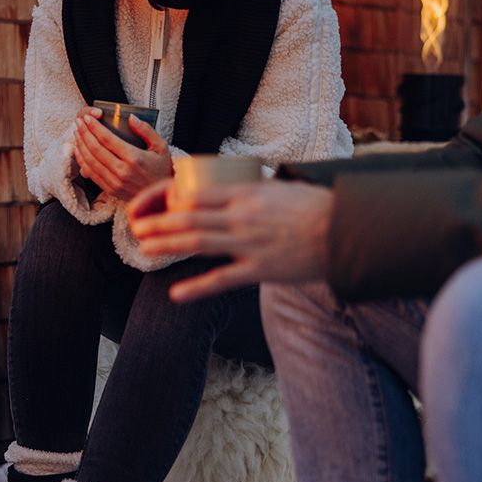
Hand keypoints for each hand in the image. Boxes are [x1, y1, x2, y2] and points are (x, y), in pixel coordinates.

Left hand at [73, 108, 171, 200]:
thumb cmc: (162, 169)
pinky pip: (91, 173)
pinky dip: (82, 160)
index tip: (87, 118)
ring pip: (91, 161)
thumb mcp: (161, 147)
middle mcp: (122, 171)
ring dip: (80, 145)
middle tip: (78, 122)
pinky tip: (78, 150)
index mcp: (134, 158)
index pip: (108, 140)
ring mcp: (115, 182)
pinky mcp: (110, 190)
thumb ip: (146, 130)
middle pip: (96, 149)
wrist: (161, 197)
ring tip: (76, 133)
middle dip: (84, 133)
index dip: (94, 127)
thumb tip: (131, 117)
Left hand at [127, 179, 333, 300]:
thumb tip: (236, 186)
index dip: (169, 201)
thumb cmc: (315, 207)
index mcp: (245, 193)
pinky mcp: (260, 269)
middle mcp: (241, 216)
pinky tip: (176, 294)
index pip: (197, 195)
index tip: (151, 205)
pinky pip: (222, 280)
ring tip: (144, 249)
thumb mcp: (280, 188)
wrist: (346, 230)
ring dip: (166, 246)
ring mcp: (249, 244)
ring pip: (197, 244)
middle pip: (189, 219)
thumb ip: (254, 189)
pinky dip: (196, 288)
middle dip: (158, 223)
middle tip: (135, 228)